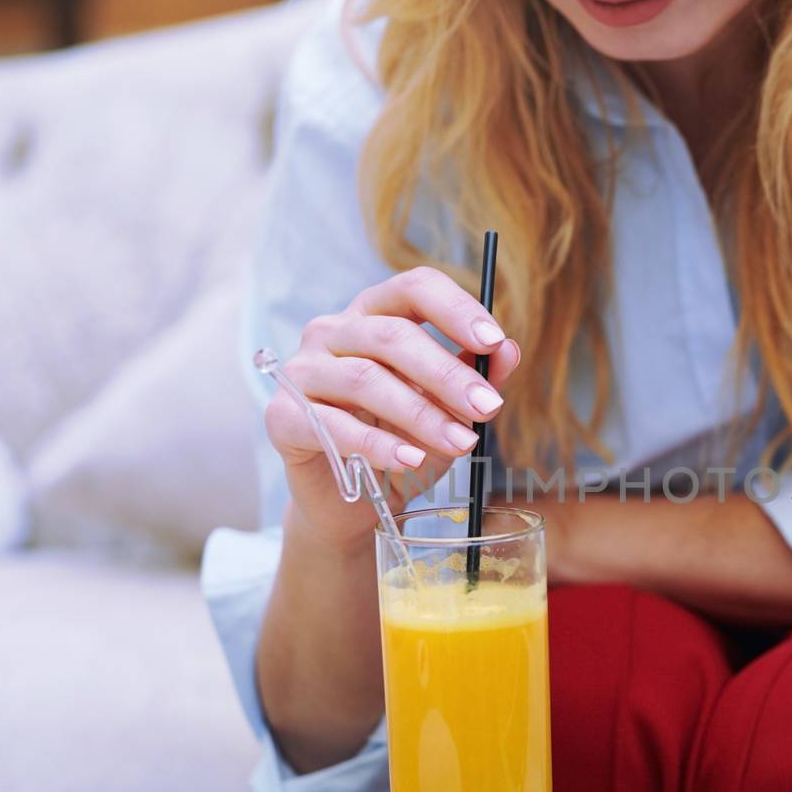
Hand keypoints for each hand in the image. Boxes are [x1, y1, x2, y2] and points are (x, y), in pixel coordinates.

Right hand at [265, 267, 521, 544]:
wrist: (352, 504)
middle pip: (392, 335)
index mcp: (375, 314)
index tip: (493, 341)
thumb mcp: (448, 411)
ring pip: (366, 379)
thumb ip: (476, 378)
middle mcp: (333, 331)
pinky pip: (333, 425)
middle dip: (448, 373)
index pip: (414, 287)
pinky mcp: (282, 416)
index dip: (456, 308)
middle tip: (488, 408)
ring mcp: (303, 371)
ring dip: (420, 414)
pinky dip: (377, 444)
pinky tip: (410, 460)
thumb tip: (509, 350)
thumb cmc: (401, 443)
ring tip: (460, 443)